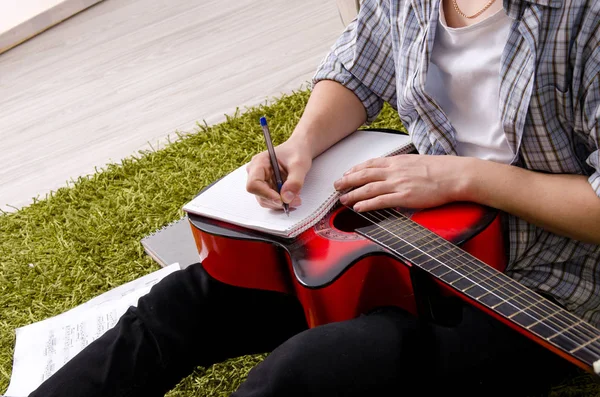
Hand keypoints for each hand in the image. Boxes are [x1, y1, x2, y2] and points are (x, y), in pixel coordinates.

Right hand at [246, 139, 311, 209]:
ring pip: (265, 200)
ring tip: (296, 198)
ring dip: (281, 203)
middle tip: (295, 200)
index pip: (254, 184)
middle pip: (259, 195)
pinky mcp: (267, 187)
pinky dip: (282, 202)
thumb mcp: (299, 165)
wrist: (299, 150)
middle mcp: (256, 173)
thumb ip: (294, 181)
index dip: (266, 194)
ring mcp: (261, 181)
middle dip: (277, 201)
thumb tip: (286, 198)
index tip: (281, 199)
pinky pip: (271, 200)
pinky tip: (292, 197)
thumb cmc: (297, 152)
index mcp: (259, 163)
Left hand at [333, 154, 470, 211]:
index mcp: (397, 161)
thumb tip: (395, 171)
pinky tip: (357, 207)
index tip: (346, 173)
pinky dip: (366, 204)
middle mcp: (394, 171)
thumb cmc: (440, 169)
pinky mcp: (404, 197)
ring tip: (342, 199)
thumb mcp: (416, 161)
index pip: (370, 164)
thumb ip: (402, 166)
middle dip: (347, 180)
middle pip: (364, 175)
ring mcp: (398, 184)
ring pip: (368, 188)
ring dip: (352, 194)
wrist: (454, 175)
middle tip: (336, 186)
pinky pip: (380, 201)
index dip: (355, 169)